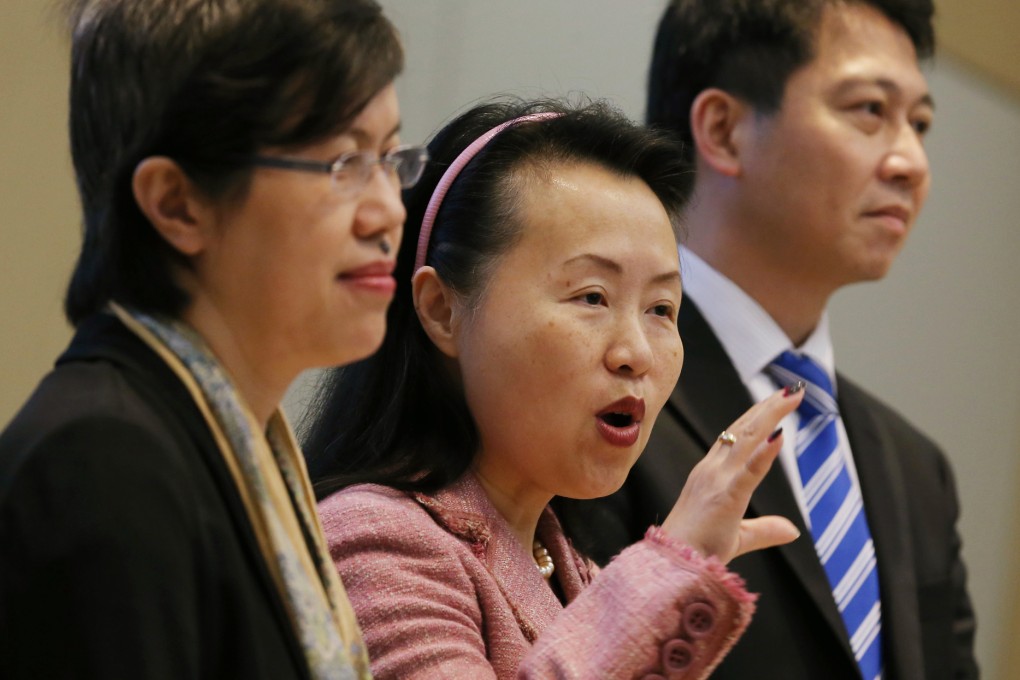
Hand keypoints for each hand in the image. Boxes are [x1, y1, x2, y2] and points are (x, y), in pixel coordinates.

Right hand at [659, 386, 803, 563]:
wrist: (673, 567)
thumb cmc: (697, 551)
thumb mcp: (738, 536)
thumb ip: (764, 530)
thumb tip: (793, 530)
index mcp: (710, 475)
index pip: (735, 436)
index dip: (756, 416)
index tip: (774, 400)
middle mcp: (711, 470)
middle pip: (743, 429)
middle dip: (768, 407)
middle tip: (792, 389)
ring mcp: (717, 480)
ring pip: (747, 439)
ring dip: (771, 415)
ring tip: (791, 396)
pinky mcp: (726, 497)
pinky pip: (749, 471)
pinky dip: (765, 452)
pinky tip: (780, 435)